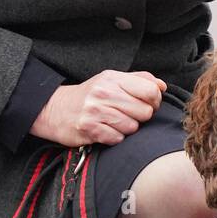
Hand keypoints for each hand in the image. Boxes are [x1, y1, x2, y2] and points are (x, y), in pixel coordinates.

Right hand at [30, 69, 166, 147]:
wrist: (54, 109)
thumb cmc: (89, 96)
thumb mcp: (111, 80)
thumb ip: (139, 80)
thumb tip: (162, 86)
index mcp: (113, 78)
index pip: (151, 90)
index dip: (155, 101)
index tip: (148, 104)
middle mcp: (104, 92)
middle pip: (145, 111)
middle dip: (141, 116)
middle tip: (129, 115)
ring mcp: (96, 111)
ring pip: (133, 127)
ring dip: (127, 128)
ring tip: (114, 122)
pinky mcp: (89, 129)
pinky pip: (118, 139)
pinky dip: (114, 137)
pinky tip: (105, 130)